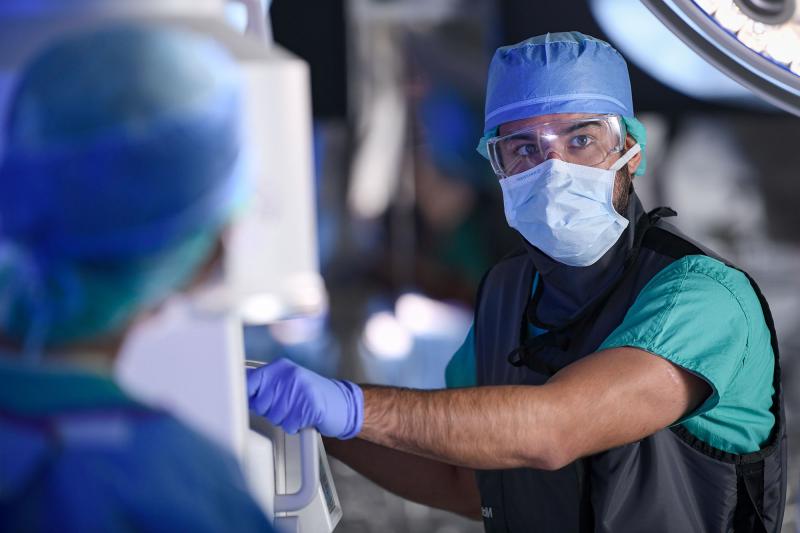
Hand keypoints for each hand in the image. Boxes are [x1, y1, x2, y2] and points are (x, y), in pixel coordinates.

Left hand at [247, 358, 362, 438]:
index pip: (250, 381)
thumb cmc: (311, 395)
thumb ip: (264, 385)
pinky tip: (304, 417)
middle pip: (260, 404)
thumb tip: (240, 391)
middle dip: (269, 411)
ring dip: (284, 419)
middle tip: (285, 406)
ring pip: (274, 416)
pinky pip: (289, 424)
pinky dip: (295, 426)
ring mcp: (300, 389)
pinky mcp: (310, 405)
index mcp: (280, 367)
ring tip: (296, 411)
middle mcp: (289, 375)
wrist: (342, 402)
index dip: (247, 397)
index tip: (248, 402)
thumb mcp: (287, 382)